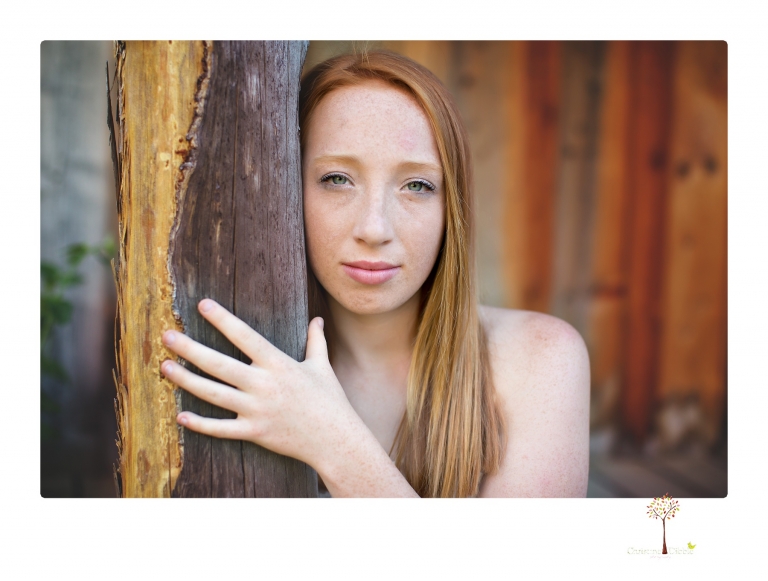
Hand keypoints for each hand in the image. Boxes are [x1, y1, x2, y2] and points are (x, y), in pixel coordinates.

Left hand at [160, 298, 353, 469]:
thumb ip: (316, 341)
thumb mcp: (322, 366)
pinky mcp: (254, 433)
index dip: (223, 320)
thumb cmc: (329, 400)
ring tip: (164, 366)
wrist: (336, 439)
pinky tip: (181, 415)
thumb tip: (318, 320)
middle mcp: (264, 385)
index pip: (245, 337)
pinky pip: (222, 429)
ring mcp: (257, 410)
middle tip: (167, 335)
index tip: (202, 305)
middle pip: (219, 364)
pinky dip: (200, 424)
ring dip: (186, 380)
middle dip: (190, 349)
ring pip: (213, 394)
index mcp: (279, 364)